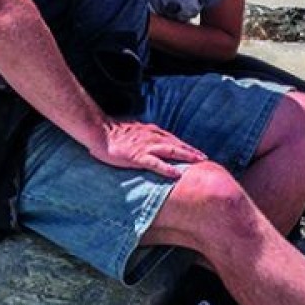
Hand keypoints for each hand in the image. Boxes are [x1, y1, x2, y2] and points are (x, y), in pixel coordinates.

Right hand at [89, 119, 206, 178]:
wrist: (99, 131)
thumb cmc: (112, 132)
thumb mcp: (132, 130)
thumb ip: (141, 135)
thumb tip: (145, 139)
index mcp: (150, 131)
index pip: (171, 138)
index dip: (184, 145)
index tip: (194, 151)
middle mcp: (151, 137)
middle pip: (176, 144)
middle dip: (191, 151)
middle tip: (204, 157)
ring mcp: (146, 147)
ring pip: (171, 151)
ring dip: (186, 156)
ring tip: (199, 162)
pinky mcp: (138, 157)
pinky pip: (156, 164)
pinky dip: (167, 169)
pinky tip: (177, 174)